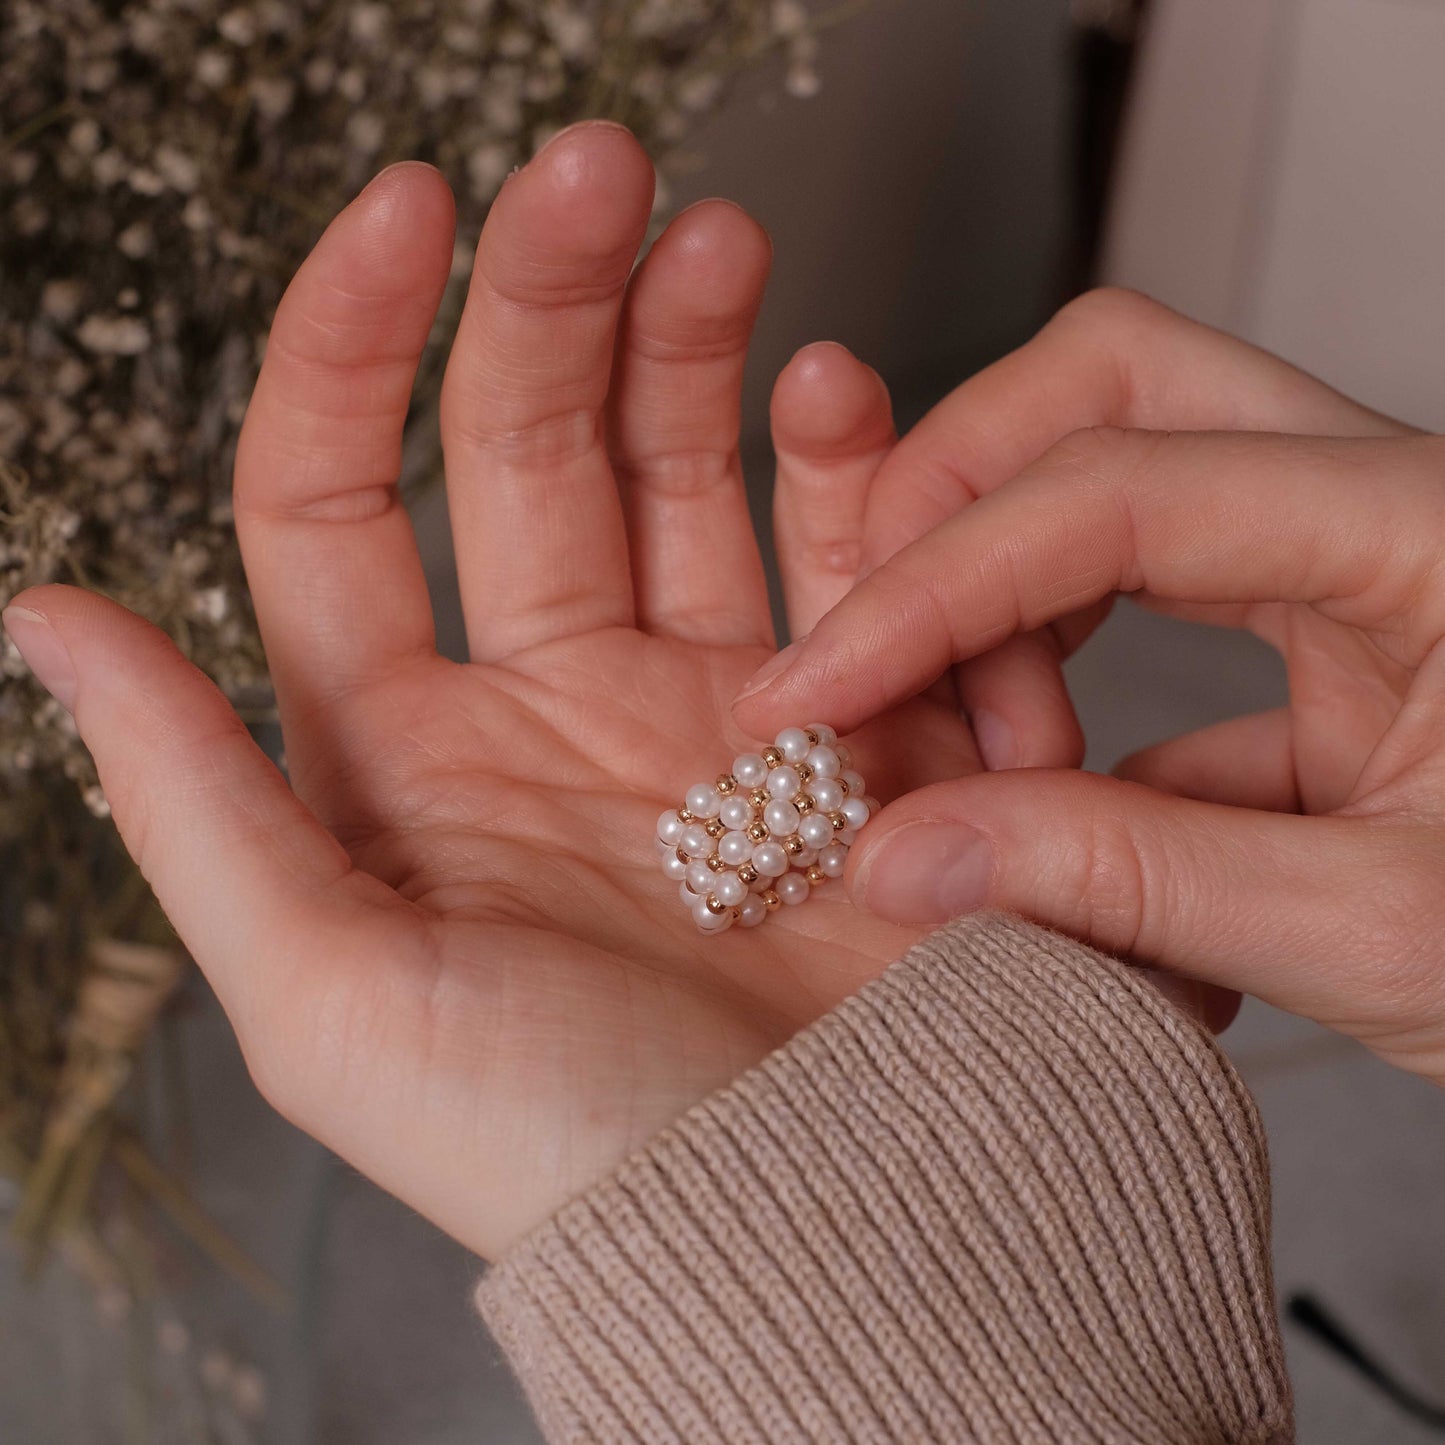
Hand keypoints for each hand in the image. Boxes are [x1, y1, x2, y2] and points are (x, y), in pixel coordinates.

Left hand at [2, 125, 979, 1257]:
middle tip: (611, 174)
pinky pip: (844, 559)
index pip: (340, 495)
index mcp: (410, 754)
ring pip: (685, 472)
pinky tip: (842, 401)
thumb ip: (195, 805)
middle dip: (558, 295)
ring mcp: (710, 705)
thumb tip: (47, 620)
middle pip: (527, 446)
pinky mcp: (854, 725)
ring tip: (728, 250)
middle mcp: (552, 708)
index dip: (357, 337)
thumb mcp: (336, 1001)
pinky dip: (848, 474)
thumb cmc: (573, 1155)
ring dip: (702, 345)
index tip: (411, 205)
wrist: (825, 1230)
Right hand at [734, 288, 1444, 1084]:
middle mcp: (1381, 504)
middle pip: (1114, 384)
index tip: (810, 691)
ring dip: (1007, 602)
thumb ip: (1126, 885)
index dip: (930, 590)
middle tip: (876, 645)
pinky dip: (1068, 704)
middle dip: (956, 496)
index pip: (1113, 496)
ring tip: (989, 761)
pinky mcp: (1328, 644)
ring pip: (1118, 475)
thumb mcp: (1385, 934)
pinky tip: (1056, 813)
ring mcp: (1352, 566)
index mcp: (1427, 532)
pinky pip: (1153, 623)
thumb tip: (904, 860)